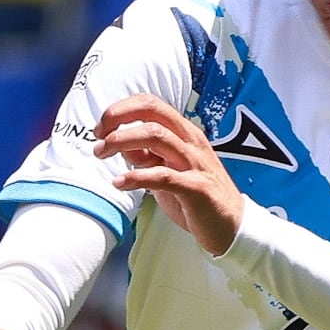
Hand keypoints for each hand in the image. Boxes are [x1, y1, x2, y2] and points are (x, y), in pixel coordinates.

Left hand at [91, 96, 243, 257]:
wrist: (232, 226)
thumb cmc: (197, 197)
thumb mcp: (168, 171)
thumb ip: (147, 156)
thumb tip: (122, 146)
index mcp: (184, 133)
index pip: (151, 104)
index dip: (122, 110)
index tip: (101, 128)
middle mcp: (191, 142)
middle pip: (152, 112)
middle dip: (118, 118)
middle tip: (98, 138)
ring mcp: (195, 163)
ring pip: (156, 136)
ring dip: (122, 142)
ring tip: (101, 154)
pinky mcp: (197, 188)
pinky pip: (163, 176)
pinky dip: (136, 177)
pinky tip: (119, 182)